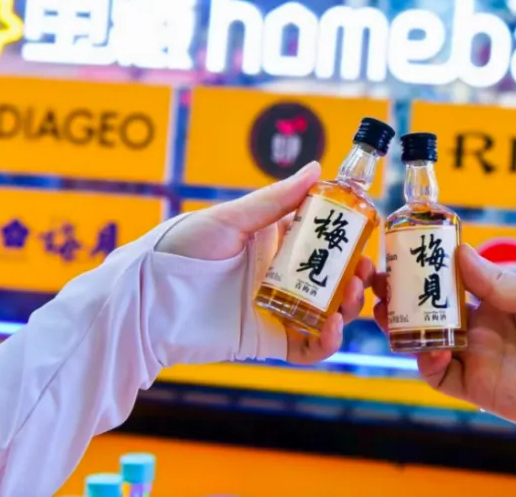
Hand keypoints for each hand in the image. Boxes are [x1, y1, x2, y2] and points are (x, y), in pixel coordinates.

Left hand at [157, 161, 373, 364]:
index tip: (368, 232)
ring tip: (351, 294)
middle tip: (365, 270)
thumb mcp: (231, 219)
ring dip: (349, 304)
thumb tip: (316, 169)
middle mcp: (282, 274)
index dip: (350, 237)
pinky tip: (333, 326)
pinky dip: (328, 341)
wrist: (147, 299)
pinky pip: (308, 347)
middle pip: (334, 276)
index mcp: (275, 241)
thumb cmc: (180, 249)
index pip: (324, 237)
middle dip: (356, 274)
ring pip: (329, 311)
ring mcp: (279, 308)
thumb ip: (275, 200)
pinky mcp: (269, 340)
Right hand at [373, 244, 515, 447]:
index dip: (428, 266)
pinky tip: (431, 345)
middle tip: (381, 280)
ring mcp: (478, 357)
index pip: (453, 279)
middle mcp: (482, 327)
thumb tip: (460, 254)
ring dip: (403, 325)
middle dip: (404, 295)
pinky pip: (440, 375)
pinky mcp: (477, 388)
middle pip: (431, 309)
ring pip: (427, 340)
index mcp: (499, 299)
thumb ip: (500, 282)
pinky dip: (427, 360)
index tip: (406, 248)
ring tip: (386, 309)